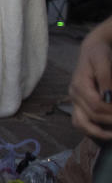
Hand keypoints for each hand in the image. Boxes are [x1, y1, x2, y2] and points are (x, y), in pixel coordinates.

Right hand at [69, 19, 111, 139]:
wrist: (92, 50)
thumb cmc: (99, 53)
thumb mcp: (103, 60)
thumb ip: (106, 78)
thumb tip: (108, 98)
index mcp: (79, 85)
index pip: (96, 105)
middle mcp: (74, 95)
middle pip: (91, 116)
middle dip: (111, 122)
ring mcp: (75, 101)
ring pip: (81, 124)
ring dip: (98, 132)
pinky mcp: (78, 105)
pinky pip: (81, 123)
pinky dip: (92, 130)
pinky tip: (106, 132)